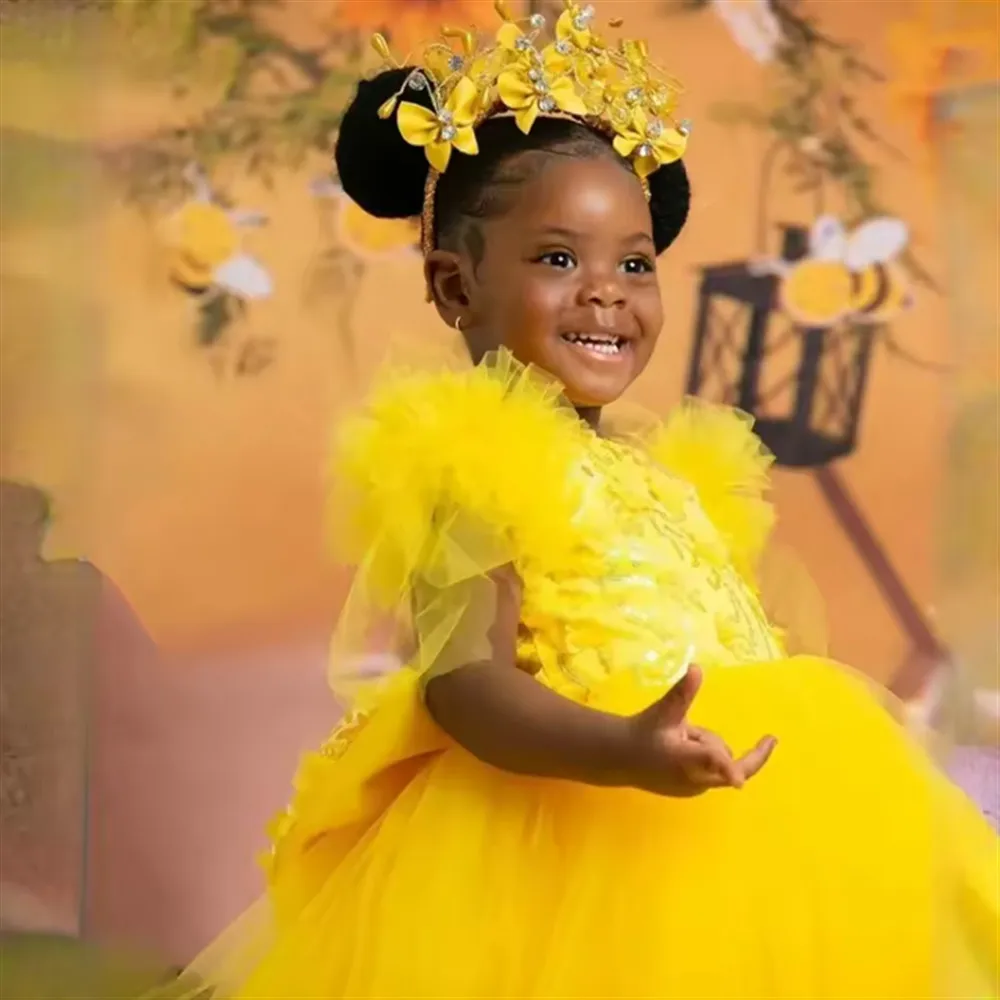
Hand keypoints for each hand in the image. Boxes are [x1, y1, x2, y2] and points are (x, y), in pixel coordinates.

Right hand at [625, 666, 775, 796]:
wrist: (621, 757)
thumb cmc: (644, 731)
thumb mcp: (664, 710)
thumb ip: (683, 692)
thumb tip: (697, 668)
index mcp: (683, 757)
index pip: (708, 761)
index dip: (726, 768)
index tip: (739, 780)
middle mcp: (692, 778)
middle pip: (726, 760)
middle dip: (721, 743)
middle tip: (740, 736)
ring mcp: (694, 789)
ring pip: (719, 761)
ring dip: (707, 746)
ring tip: (680, 736)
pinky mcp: (694, 791)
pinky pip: (713, 769)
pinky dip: (705, 756)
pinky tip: (680, 748)